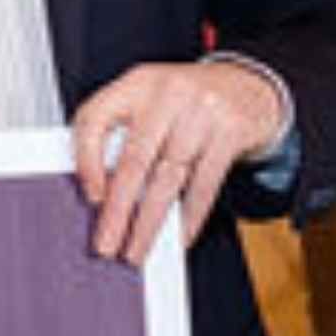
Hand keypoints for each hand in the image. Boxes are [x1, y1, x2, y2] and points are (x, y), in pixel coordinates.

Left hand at [68, 56, 283, 267]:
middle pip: (134, 160)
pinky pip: (205, 184)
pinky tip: (179, 235)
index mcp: (137, 84)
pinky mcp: (231, 131)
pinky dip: (190, 216)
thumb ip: (121, 134)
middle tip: (106, 245)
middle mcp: (167, 94)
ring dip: (150, 223)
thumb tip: (99, 194)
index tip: (89, 196)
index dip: (86, 161)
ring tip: (137, 250)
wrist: (248, 85)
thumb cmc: (187, 102)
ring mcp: (202, 111)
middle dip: (117, 211)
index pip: (96, 119)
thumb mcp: (149, 102)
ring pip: (168, 178)